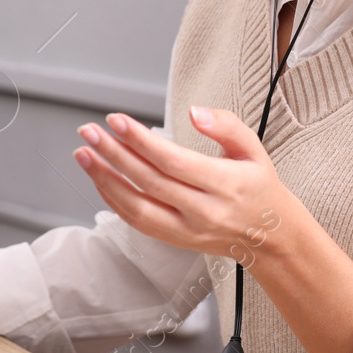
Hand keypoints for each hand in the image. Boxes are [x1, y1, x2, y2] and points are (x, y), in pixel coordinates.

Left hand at [73, 107, 288, 265]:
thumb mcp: (253, 148)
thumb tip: (194, 113)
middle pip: (149, 182)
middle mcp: (203, 211)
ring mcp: (187, 229)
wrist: (269, 236)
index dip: (140, 140)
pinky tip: (99, 177)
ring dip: (104, 179)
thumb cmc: (257, 187)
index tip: (116, 120)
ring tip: (83, 154)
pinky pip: (136, 221)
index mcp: (225, 185)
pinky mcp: (174, 240)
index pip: (174, 161)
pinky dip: (113, 199)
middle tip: (89, 131)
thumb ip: (226, 125)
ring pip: (136, 206)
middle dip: (113, 154)